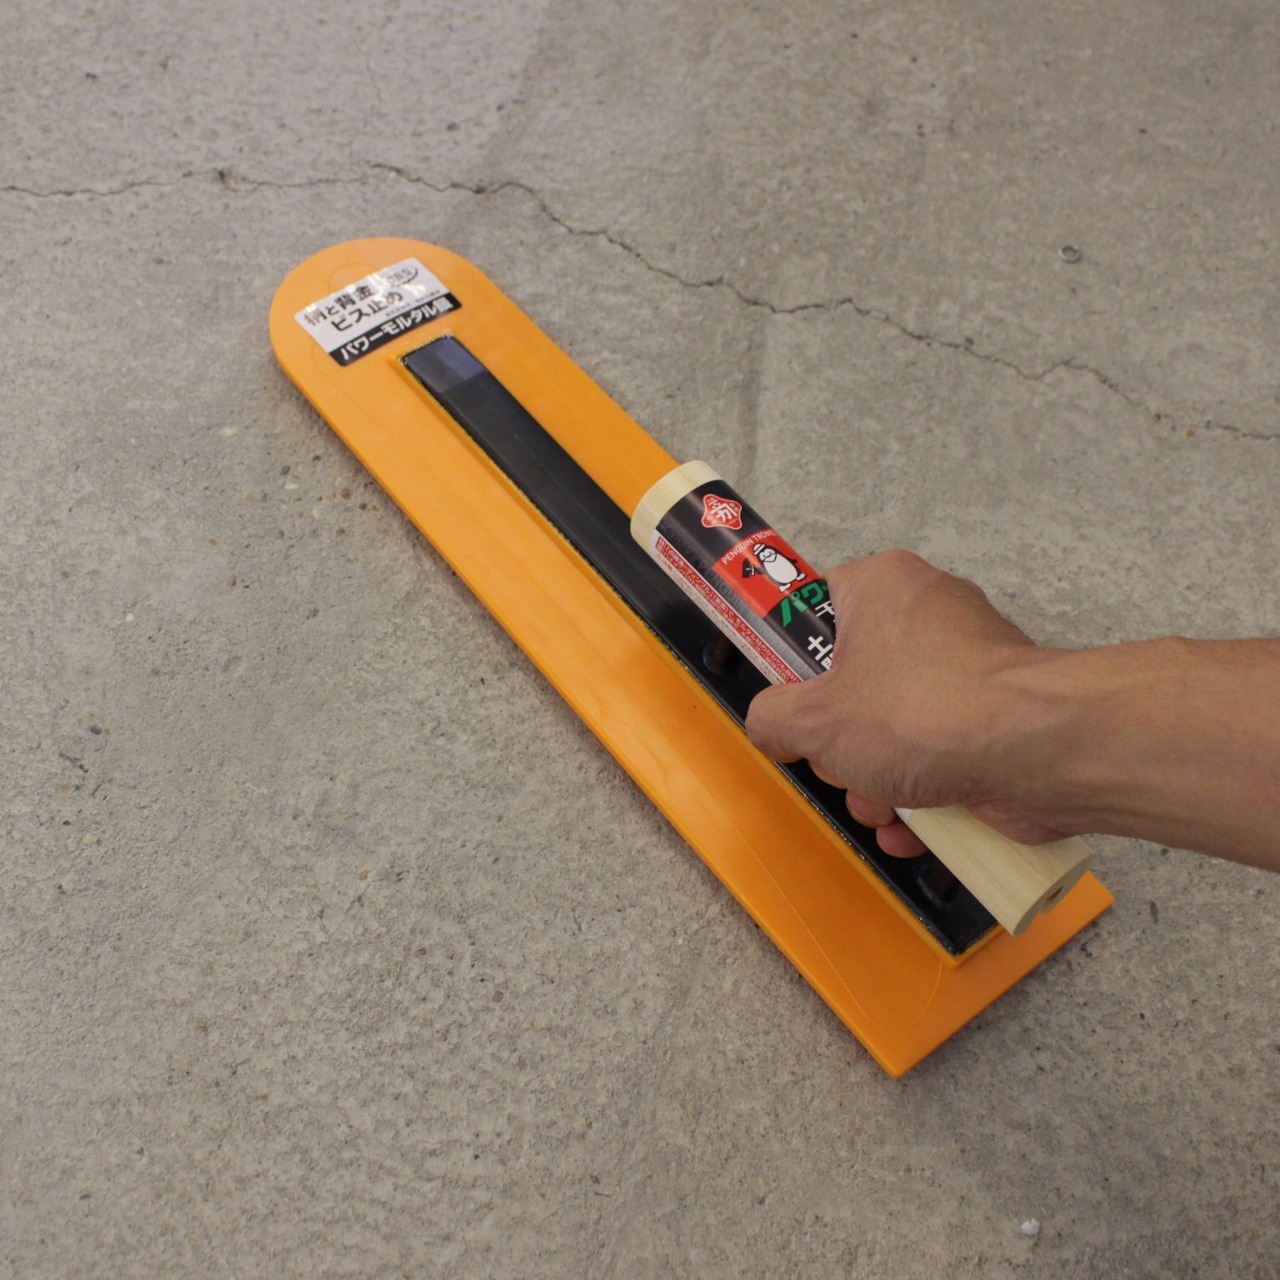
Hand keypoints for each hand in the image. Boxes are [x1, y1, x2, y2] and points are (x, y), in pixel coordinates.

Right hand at [745, 551, 1071, 856]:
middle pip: (853, 679)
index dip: (793, 656)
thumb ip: (771, 718)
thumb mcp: (814, 719)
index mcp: (882, 585)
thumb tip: (772, 728)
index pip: (816, 605)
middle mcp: (928, 613)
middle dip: (838, 742)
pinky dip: (921, 793)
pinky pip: (938, 751)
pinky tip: (911, 828)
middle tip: (838, 762)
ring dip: (875, 779)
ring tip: (881, 805)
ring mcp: (968, 667)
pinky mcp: (996, 716)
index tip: (785, 697)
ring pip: (894, 725)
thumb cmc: (922, 713)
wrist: (1039, 753)